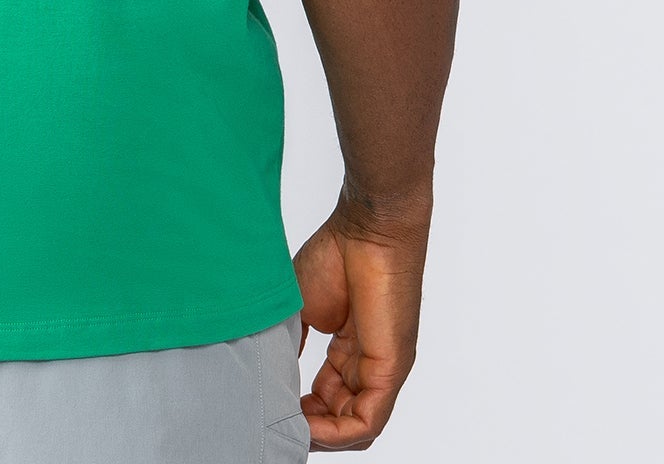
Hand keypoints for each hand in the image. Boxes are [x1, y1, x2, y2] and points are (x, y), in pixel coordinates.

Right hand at [292, 191, 429, 449]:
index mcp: (351, 350)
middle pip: (342, 418)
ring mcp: (383, 370)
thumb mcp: (301, 307)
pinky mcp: (391, 369)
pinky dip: (338, 432)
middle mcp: (369, 365)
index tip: (272, 408)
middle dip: (310, 428)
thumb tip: (272, 372)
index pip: (330, 399)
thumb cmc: (336, 255)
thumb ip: (292, 342)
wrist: (366, 228)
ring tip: (289, 427)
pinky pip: (368, 419)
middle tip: (276, 423)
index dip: (303, 411)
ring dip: (322, 435)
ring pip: (355, 426)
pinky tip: (308, 425)